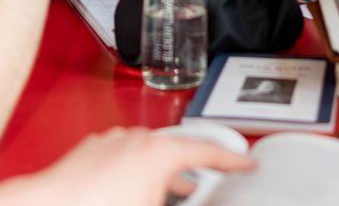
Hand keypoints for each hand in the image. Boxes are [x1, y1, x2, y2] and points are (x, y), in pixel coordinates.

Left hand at [30, 129, 254, 204]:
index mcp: (161, 153)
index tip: (247, 163)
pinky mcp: (91, 152)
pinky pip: (123, 157)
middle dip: (194, 169)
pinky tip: (130, 192)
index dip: (233, 160)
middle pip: (179, 150)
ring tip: (168, 194)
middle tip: (209, 181)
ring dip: (163, 172)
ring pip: (149, 153)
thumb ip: (184, 199)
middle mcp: (138, 139)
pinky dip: (135, 171)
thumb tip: (199, 197)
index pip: (209, 153)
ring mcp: (112, 142)